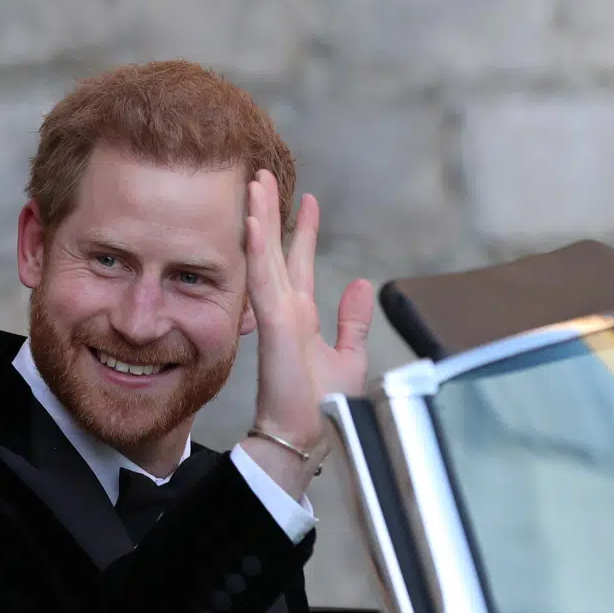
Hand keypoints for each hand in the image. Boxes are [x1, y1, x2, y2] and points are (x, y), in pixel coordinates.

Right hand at [241, 170, 375, 493]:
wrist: (308, 437)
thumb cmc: (323, 407)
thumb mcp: (348, 356)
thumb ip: (352, 321)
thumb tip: (361, 284)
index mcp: (300, 318)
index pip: (299, 264)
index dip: (302, 231)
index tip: (306, 200)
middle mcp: (285, 312)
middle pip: (275, 252)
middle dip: (270, 213)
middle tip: (263, 175)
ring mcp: (276, 317)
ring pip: (264, 257)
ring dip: (259, 220)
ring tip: (255, 183)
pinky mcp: (275, 327)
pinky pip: (263, 281)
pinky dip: (258, 250)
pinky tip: (252, 222)